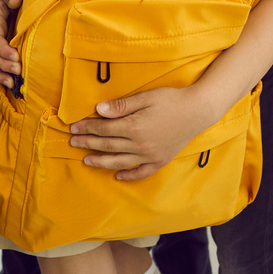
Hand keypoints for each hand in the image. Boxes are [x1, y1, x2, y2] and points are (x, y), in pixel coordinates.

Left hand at [69, 87, 214, 180]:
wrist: (198, 110)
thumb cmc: (171, 99)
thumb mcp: (145, 97)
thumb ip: (121, 106)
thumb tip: (98, 110)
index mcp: (134, 127)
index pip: (104, 129)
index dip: (87, 128)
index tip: (74, 127)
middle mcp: (140, 145)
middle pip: (108, 146)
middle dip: (88, 144)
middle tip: (73, 143)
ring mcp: (150, 156)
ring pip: (119, 161)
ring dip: (101, 161)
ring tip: (86, 160)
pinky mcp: (160, 161)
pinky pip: (141, 173)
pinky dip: (128, 176)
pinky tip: (118, 175)